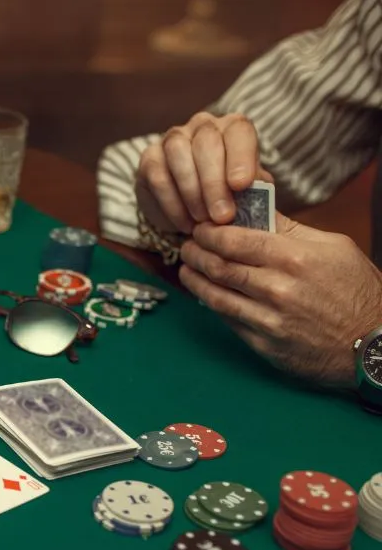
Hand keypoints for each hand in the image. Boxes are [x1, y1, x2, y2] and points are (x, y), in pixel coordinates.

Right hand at [137, 112, 274, 233]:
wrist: (191, 206)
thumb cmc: (226, 195)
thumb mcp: (247, 193)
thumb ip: (253, 192)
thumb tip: (257, 200)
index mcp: (232, 128)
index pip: (238, 130)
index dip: (240, 156)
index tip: (241, 185)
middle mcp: (202, 126)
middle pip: (206, 142)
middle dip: (214, 183)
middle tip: (222, 216)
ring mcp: (173, 139)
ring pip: (178, 154)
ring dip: (192, 191)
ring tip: (202, 221)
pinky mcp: (149, 158)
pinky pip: (158, 177)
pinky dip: (172, 204)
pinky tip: (185, 223)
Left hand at [179, 213, 381, 386]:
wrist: (374, 344)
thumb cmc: (358, 291)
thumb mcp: (333, 247)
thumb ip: (290, 228)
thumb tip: (258, 204)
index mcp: (294, 259)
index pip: (234, 240)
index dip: (209, 233)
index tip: (200, 227)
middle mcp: (278, 289)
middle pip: (219, 266)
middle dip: (195, 253)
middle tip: (186, 245)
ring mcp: (269, 320)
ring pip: (216, 295)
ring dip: (194, 279)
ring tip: (186, 267)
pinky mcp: (265, 345)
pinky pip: (228, 320)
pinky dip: (212, 303)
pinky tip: (205, 292)